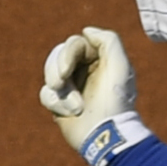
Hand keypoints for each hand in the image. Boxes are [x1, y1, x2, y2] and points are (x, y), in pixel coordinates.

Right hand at [39, 27, 146, 165]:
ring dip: (60, 90)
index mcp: (99, 59)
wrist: (106, 134)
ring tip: (75, 106)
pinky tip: (71, 113)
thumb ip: (108, 41)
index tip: (66, 71)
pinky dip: (56, 103)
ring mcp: (72, 85)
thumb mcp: (120, 66)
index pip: (74, 44)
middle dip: (56, 70)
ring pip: (49, 73)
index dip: (66, 54)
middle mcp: (85, 69)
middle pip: (57, 55)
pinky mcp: (61, 102)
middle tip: (60, 83)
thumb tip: (86, 31)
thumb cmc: (115, 100)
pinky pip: (46, 94)